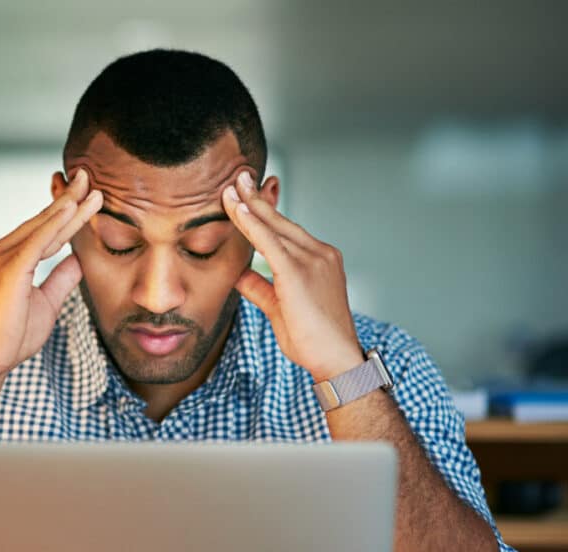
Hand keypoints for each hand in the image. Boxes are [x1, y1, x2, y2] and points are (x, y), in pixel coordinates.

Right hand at [0, 169, 102, 377]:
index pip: (45, 231)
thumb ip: (61, 279)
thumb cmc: (12, 336)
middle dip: (68, 199)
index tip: (87, 196)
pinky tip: (71, 209)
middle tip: (88, 177)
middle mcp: (1, 251)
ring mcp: (1, 257)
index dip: (67, 214)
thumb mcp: (47, 303)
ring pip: (42, 227)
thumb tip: (78, 259)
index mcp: (10, 258)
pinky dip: (54, 224)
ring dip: (68, 206)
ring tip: (89, 187)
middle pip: (43, 221)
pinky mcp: (8, 269)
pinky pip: (36, 242)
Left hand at [222, 170, 362, 381]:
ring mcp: (312, 261)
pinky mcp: (298, 273)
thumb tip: (238, 274)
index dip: (267, 211)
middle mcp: (319, 254)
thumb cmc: (313, 339)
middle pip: (281, 220)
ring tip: (232, 186)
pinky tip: (238, 210)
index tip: (250, 193)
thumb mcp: (279, 308)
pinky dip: (252, 224)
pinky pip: (269, 243)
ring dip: (250, 205)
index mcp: (319, 259)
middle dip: (257, 197)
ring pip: (274, 227)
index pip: (287, 230)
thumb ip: (259, 288)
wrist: (335, 359)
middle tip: (239, 176)